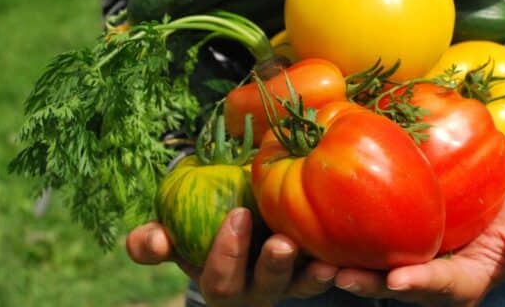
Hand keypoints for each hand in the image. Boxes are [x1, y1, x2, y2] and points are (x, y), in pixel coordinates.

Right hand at [126, 207, 338, 306]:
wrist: (241, 220)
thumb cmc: (203, 228)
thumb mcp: (176, 236)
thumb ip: (154, 242)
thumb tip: (153, 239)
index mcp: (222, 282)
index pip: (220, 279)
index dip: (227, 253)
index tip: (238, 215)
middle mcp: (256, 290)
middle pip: (265, 288)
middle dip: (273, 267)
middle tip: (282, 243)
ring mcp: (288, 284)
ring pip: (301, 287)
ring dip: (313, 277)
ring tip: (325, 264)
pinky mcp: (314, 272)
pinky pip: (330, 274)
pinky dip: (341, 267)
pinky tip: (351, 255)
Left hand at [332, 188, 504, 306]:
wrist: (498, 203)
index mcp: (466, 279)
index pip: (443, 284)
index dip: (421, 283)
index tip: (398, 280)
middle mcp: (433, 281)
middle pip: (399, 287)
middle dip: (370, 285)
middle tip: (340, 276)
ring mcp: (412, 265)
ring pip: (377, 274)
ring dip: (350, 271)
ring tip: (319, 263)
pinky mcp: (396, 247)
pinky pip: (370, 251)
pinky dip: (347, 248)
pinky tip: (318, 236)